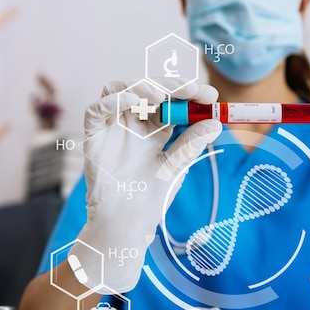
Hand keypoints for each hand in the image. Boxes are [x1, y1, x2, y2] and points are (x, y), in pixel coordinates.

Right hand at [70, 79, 221, 293]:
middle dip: (169, 86)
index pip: (172, 101)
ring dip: (141, 87)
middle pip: (148, 90)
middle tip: (190, 90)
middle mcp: (133, 124)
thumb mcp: (176, 167)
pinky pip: (96, 110)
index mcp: (156, 130)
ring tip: (160, 97)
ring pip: (120, 90)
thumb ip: (191, 144)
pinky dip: (112, 101)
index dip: (189, 94)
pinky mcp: (94, 137)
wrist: (126, 223)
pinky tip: (132, 103)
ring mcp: (113, 128)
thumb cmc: (150, 198)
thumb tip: (216, 123)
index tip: (211, 96)